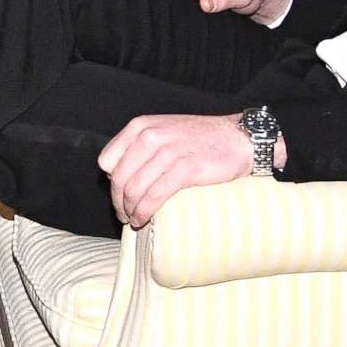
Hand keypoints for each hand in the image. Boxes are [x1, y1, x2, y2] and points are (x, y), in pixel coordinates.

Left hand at [99, 113, 257, 226]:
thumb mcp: (163, 131)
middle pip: (118, 178)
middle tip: (123, 216)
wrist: (239, 139)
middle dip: (118, 202)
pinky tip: (143, 220)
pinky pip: (154, 196)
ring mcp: (167, 152)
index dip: (110, 182)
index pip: (107, 160)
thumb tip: (116, 175)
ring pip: (134, 189)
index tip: (119, 195)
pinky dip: (144, 212)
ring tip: (134, 221)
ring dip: (130, 210)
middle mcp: (149, 136)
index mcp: (140, 126)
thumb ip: (139, 146)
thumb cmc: (200, 139)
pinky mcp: (185, 169)